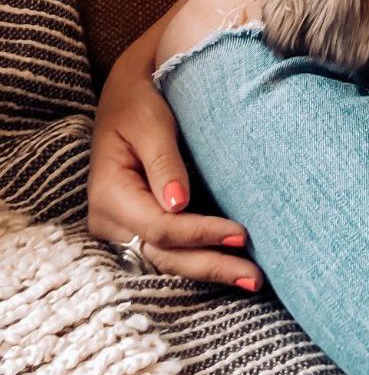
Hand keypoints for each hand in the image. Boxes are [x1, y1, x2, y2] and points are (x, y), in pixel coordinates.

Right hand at [87, 7, 263, 291]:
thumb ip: (163, 163)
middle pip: (163, 255)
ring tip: (251, 279)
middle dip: (210, 266)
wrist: (127, 94)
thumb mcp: (151, 123)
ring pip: (165, 260)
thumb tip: (178, 205)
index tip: (241, 234)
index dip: (200, 234)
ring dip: (208, 269)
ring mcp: (121, 229)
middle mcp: (110, 221)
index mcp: (109, 194)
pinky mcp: (137, 228)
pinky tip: (231, 264)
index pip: (158, 228)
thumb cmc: (140, 102)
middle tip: (254, 277)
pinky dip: (199, 258)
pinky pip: (167, 251)